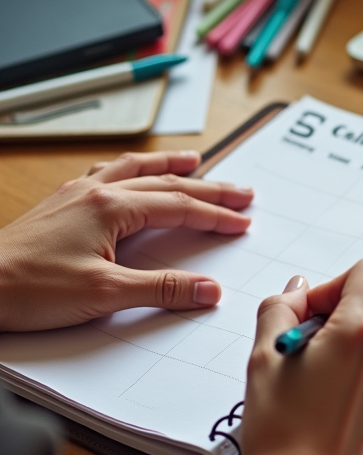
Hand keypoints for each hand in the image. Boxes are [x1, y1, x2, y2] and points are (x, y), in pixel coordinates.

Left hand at [0, 150, 252, 331]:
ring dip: (169, 165)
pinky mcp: (60, 207)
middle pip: (165, 182)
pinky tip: (130, 174)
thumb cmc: (28, 288)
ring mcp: (75, 196)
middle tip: (241, 191)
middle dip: (208, 187)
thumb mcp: (105, 293)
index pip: (179, 206)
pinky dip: (131, 170)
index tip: (241, 222)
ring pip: (134, 169)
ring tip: (194, 161)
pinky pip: (106, 174)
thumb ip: (163, 289)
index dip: (215, 215)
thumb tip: (209, 289)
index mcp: (111, 207)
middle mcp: (95, 193)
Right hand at [242, 259, 362, 454]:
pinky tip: (334, 406)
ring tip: (318, 386)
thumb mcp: (264, 358)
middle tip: (304, 354)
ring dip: (354, 350)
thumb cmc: (282, 432)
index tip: (312, 313)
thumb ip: (281, 309)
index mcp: (362, 331)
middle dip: (340, 322)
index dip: (335, 285)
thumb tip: (299, 292)